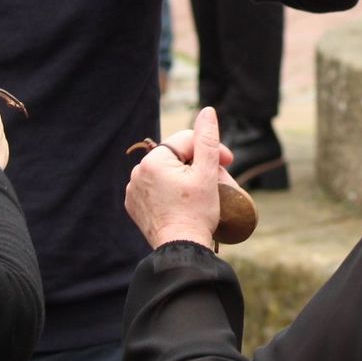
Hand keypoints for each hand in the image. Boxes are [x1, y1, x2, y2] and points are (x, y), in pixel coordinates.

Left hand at [125, 106, 234, 248]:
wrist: (180, 249)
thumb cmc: (197, 212)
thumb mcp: (207, 173)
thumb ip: (207, 139)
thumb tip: (208, 112)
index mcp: (154, 160)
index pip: (187, 141)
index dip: (211, 148)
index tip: (228, 163)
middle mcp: (138, 171)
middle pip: (176, 156)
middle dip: (197, 162)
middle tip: (217, 177)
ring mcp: (133, 189)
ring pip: (165, 171)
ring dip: (183, 174)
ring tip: (200, 190)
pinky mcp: (134, 204)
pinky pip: (154, 187)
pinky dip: (168, 189)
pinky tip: (182, 199)